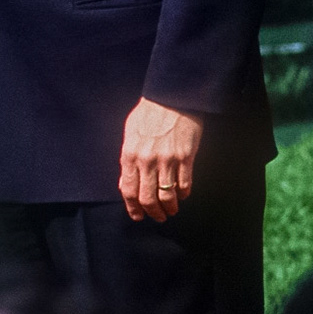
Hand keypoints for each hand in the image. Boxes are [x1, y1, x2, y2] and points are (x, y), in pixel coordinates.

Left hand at [118, 97, 203, 222]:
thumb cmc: (149, 113)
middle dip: (152, 213)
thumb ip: (128, 158)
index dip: (133, 207)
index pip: (128, 190)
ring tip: (171, 210)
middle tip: (157, 217)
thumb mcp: (130, 133)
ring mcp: (167, 160)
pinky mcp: (185, 157)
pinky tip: (182, 195)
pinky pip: (184, 184)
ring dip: (169, 208)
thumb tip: (127, 181)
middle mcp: (147, 160)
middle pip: (147, 198)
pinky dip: (183, 194)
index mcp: (130, 154)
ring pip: (167, 195)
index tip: (138, 215)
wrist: (171, 96)